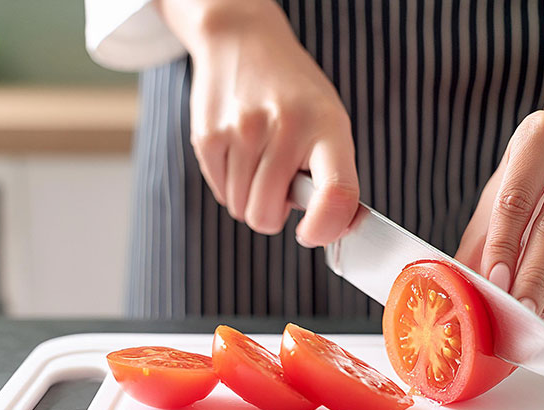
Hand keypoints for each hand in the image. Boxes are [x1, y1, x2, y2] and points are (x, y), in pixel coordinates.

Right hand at [157, 0, 358, 245]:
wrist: (243, 41)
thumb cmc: (294, 94)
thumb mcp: (328, 123)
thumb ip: (334, 177)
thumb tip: (333, 231)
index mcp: (327, 128)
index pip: (335, 193)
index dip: (325, 228)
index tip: (312, 234)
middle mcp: (285, 127)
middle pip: (266, 215)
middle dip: (272, 213)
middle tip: (280, 183)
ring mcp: (242, 131)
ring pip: (240, 209)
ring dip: (250, 198)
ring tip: (261, 159)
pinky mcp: (208, 135)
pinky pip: (220, 193)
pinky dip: (230, 185)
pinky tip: (240, 152)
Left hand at [456, 111, 543, 328]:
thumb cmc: (524, 179)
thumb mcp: (494, 198)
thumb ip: (479, 242)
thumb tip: (455, 288)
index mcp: (541, 133)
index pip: (518, 199)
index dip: (504, 246)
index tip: (495, 283)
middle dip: (536, 277)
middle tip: (519, 311)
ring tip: (538, 319)